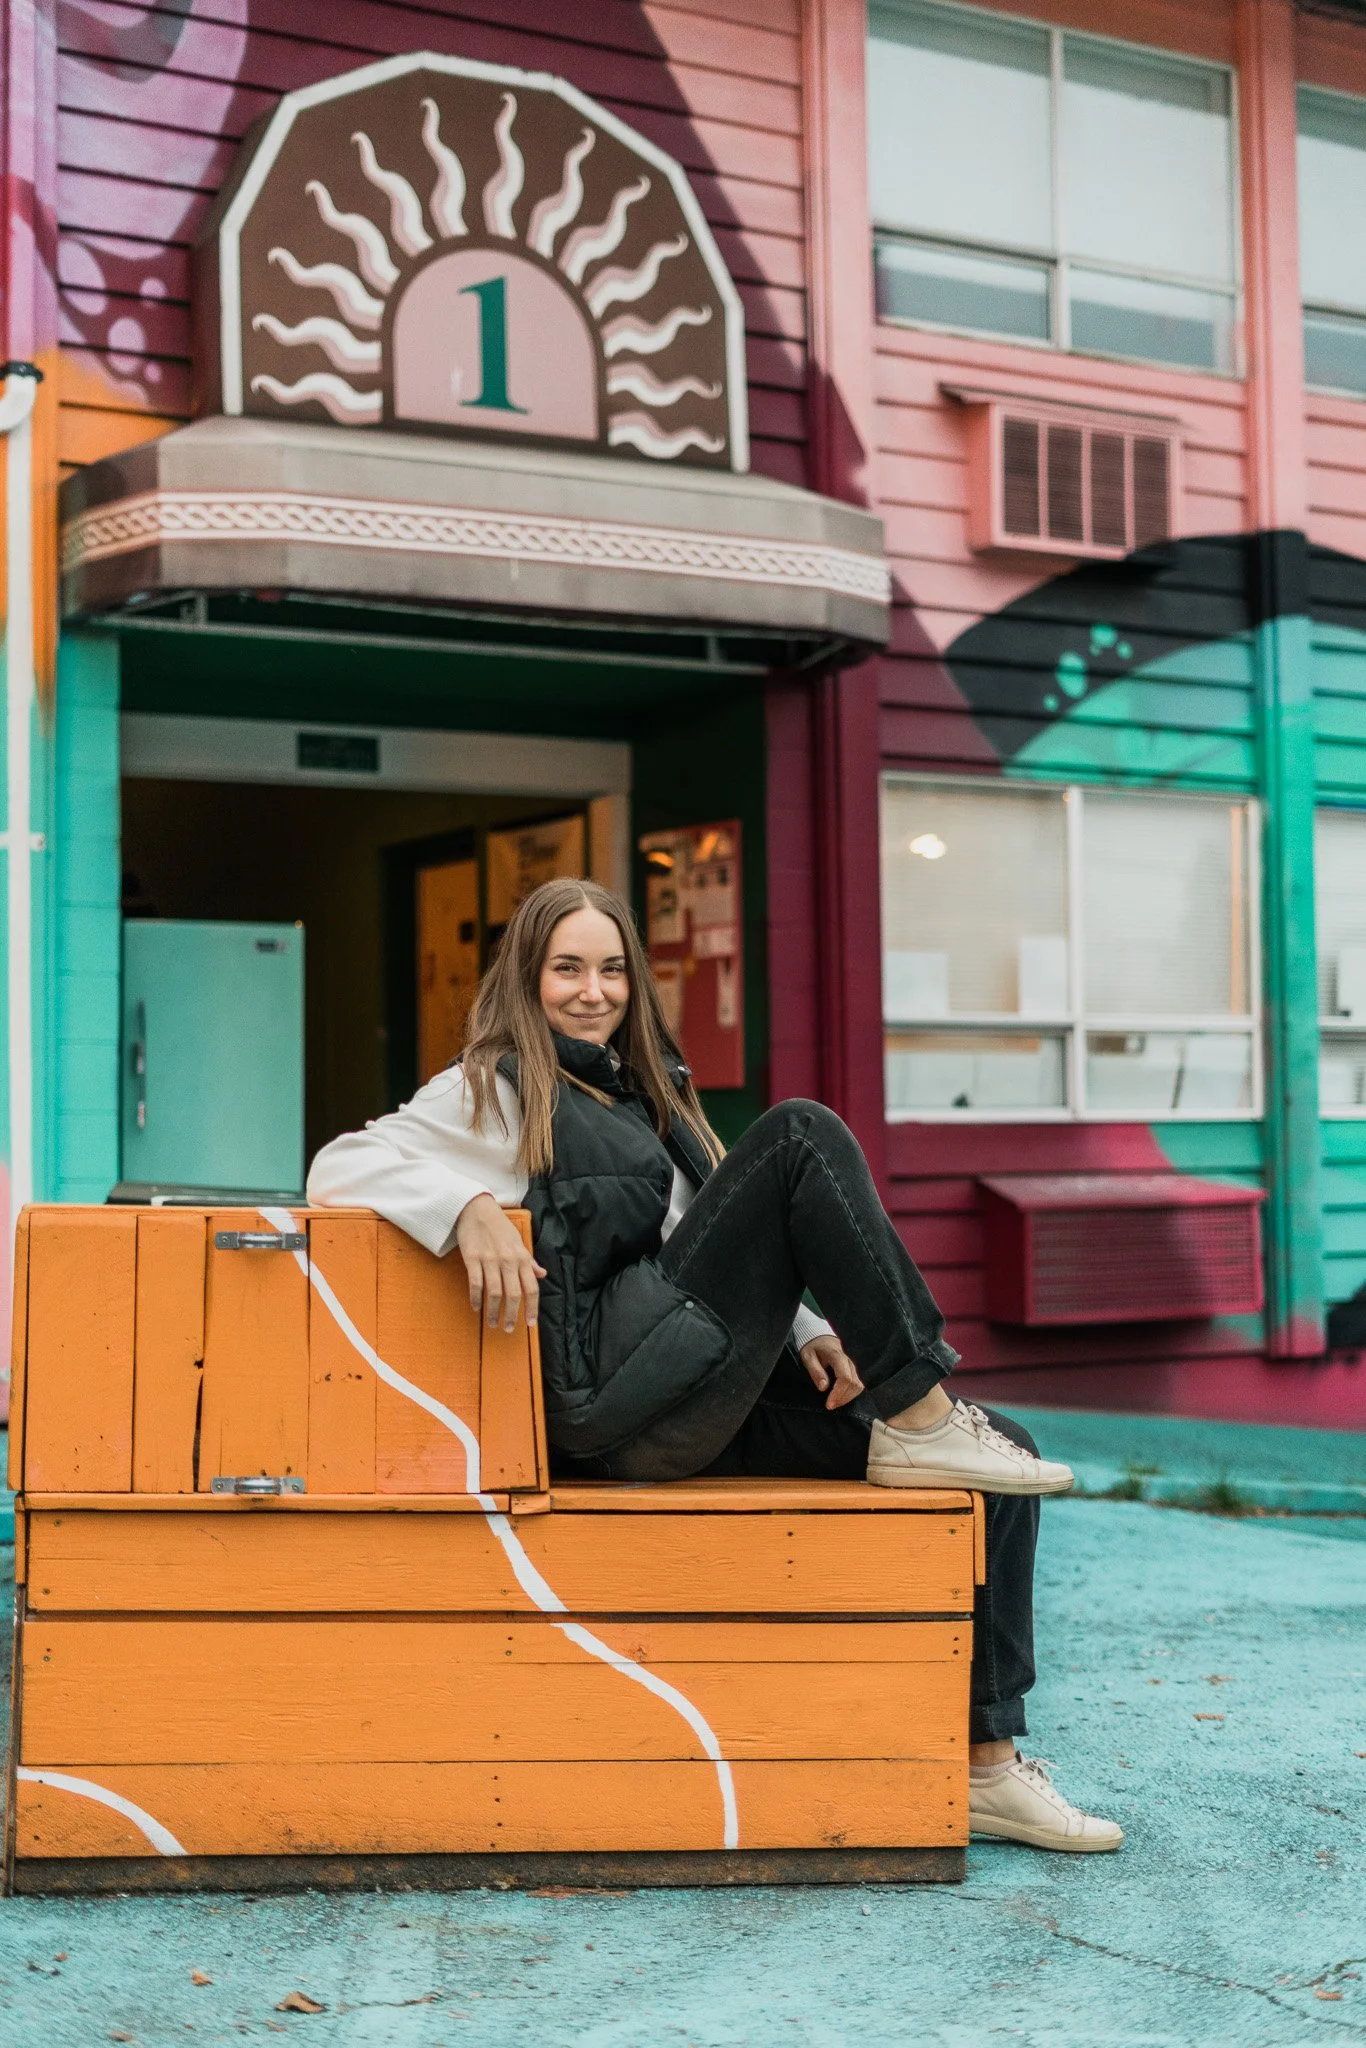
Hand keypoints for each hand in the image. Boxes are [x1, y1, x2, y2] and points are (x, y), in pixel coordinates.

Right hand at [454, 1194, 546, 1332]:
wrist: (477, 1209)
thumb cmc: (500, 1226)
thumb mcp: (519, 1241)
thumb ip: (530, 1261)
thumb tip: (542, 1275)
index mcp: (521, 1257)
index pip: (531, 1288)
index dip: (532, 1308)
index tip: (531, 1324)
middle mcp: (508, 1260)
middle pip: (513, 1294)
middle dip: (512, 1315)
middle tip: (509, 1329)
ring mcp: (489, 1260)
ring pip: (494, 1293)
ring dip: (493, 1311)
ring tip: (493, 1323)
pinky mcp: (472, 1258)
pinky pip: (476, 1284)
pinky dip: (476, 1299)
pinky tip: (477, 1308)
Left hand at [799, 1333, 863, 1411]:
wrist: (820, 1338)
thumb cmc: (813, 1347)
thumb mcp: (808, 1357)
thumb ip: (816, 1371)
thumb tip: (823, 1387)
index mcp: (837, 1356)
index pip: (845, 1378)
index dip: (838, 1393)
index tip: (829, 1404)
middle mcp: (848, 1361)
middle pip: (854, 1383)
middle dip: (843, 1398)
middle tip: (830, 1406)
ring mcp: (852, 1366)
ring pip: (858, 1385)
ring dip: (848, 1397)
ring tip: (834, 1403)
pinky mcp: (852, 1370)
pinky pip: (857, 1384)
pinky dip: (851, 1394)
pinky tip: (840, 1398)